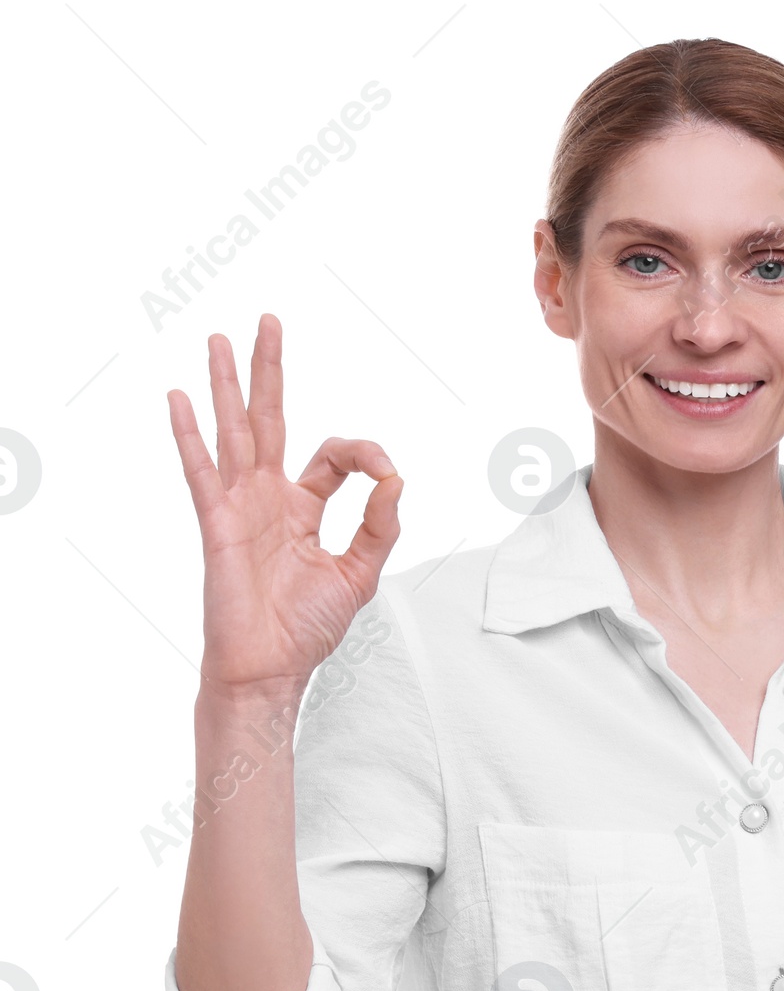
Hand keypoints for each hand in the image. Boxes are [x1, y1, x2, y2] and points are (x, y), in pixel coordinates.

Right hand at [167, 313, 403, 697]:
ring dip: (227, 385)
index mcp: (304, 509)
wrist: (271, 669)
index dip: (365, 456)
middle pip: (270, 421)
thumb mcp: (359, 575)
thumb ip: (379, 528)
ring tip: (219, 339)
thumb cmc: (307, 629)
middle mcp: (269, 499)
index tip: (387, 476)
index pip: (333, 458)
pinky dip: (190, 435)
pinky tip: (179, 398)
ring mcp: (240, 508)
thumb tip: (397, 482)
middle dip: (270, 371)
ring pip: (234, 432)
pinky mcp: (218, 525)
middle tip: (267, 321)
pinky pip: (201, 472)